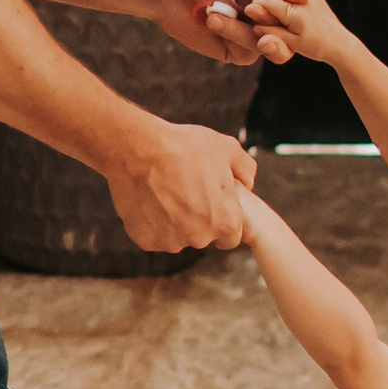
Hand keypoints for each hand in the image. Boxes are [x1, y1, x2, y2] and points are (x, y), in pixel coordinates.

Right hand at [103, 117, 256, 252]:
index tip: (211, 202)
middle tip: (186, 191)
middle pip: (204, 236)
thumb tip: (249, 182)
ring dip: (175, 222)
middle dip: (199, 219)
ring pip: (179, 237)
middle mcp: (201, 237)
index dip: (223, 217)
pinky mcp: (147, 240)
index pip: (231, 234)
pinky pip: (155, 235)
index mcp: (226, 220)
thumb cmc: (184, 147)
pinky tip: (150, 198)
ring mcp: (172, 242)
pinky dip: (153, 222)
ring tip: (166, 191)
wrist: (138, 149)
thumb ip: (245, 169)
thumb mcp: (226, 148)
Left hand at [155, 0, 306, 67]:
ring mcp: (252, 36)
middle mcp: (266, 18)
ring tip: (216, 14)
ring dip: (246, 30)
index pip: (300, 10)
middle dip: (275, 23)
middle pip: (293, 34)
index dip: (295, 10)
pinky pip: (249, 53)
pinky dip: (234, 36)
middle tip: (250, 8)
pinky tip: (213, 21)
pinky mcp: (234, 52)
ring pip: (271, 45)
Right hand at [243, 0, 347, 67]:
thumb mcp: (290, 42)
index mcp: (295, 11)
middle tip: (263, 19)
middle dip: (265, 5)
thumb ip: (269, 29)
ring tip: (278, 18)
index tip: (251, 17)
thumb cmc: (316, 47)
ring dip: (276, 1)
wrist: (343, 45)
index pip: (263, 0)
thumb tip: (250, 13)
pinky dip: (287, 1)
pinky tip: (288, 13)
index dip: (255, 8)